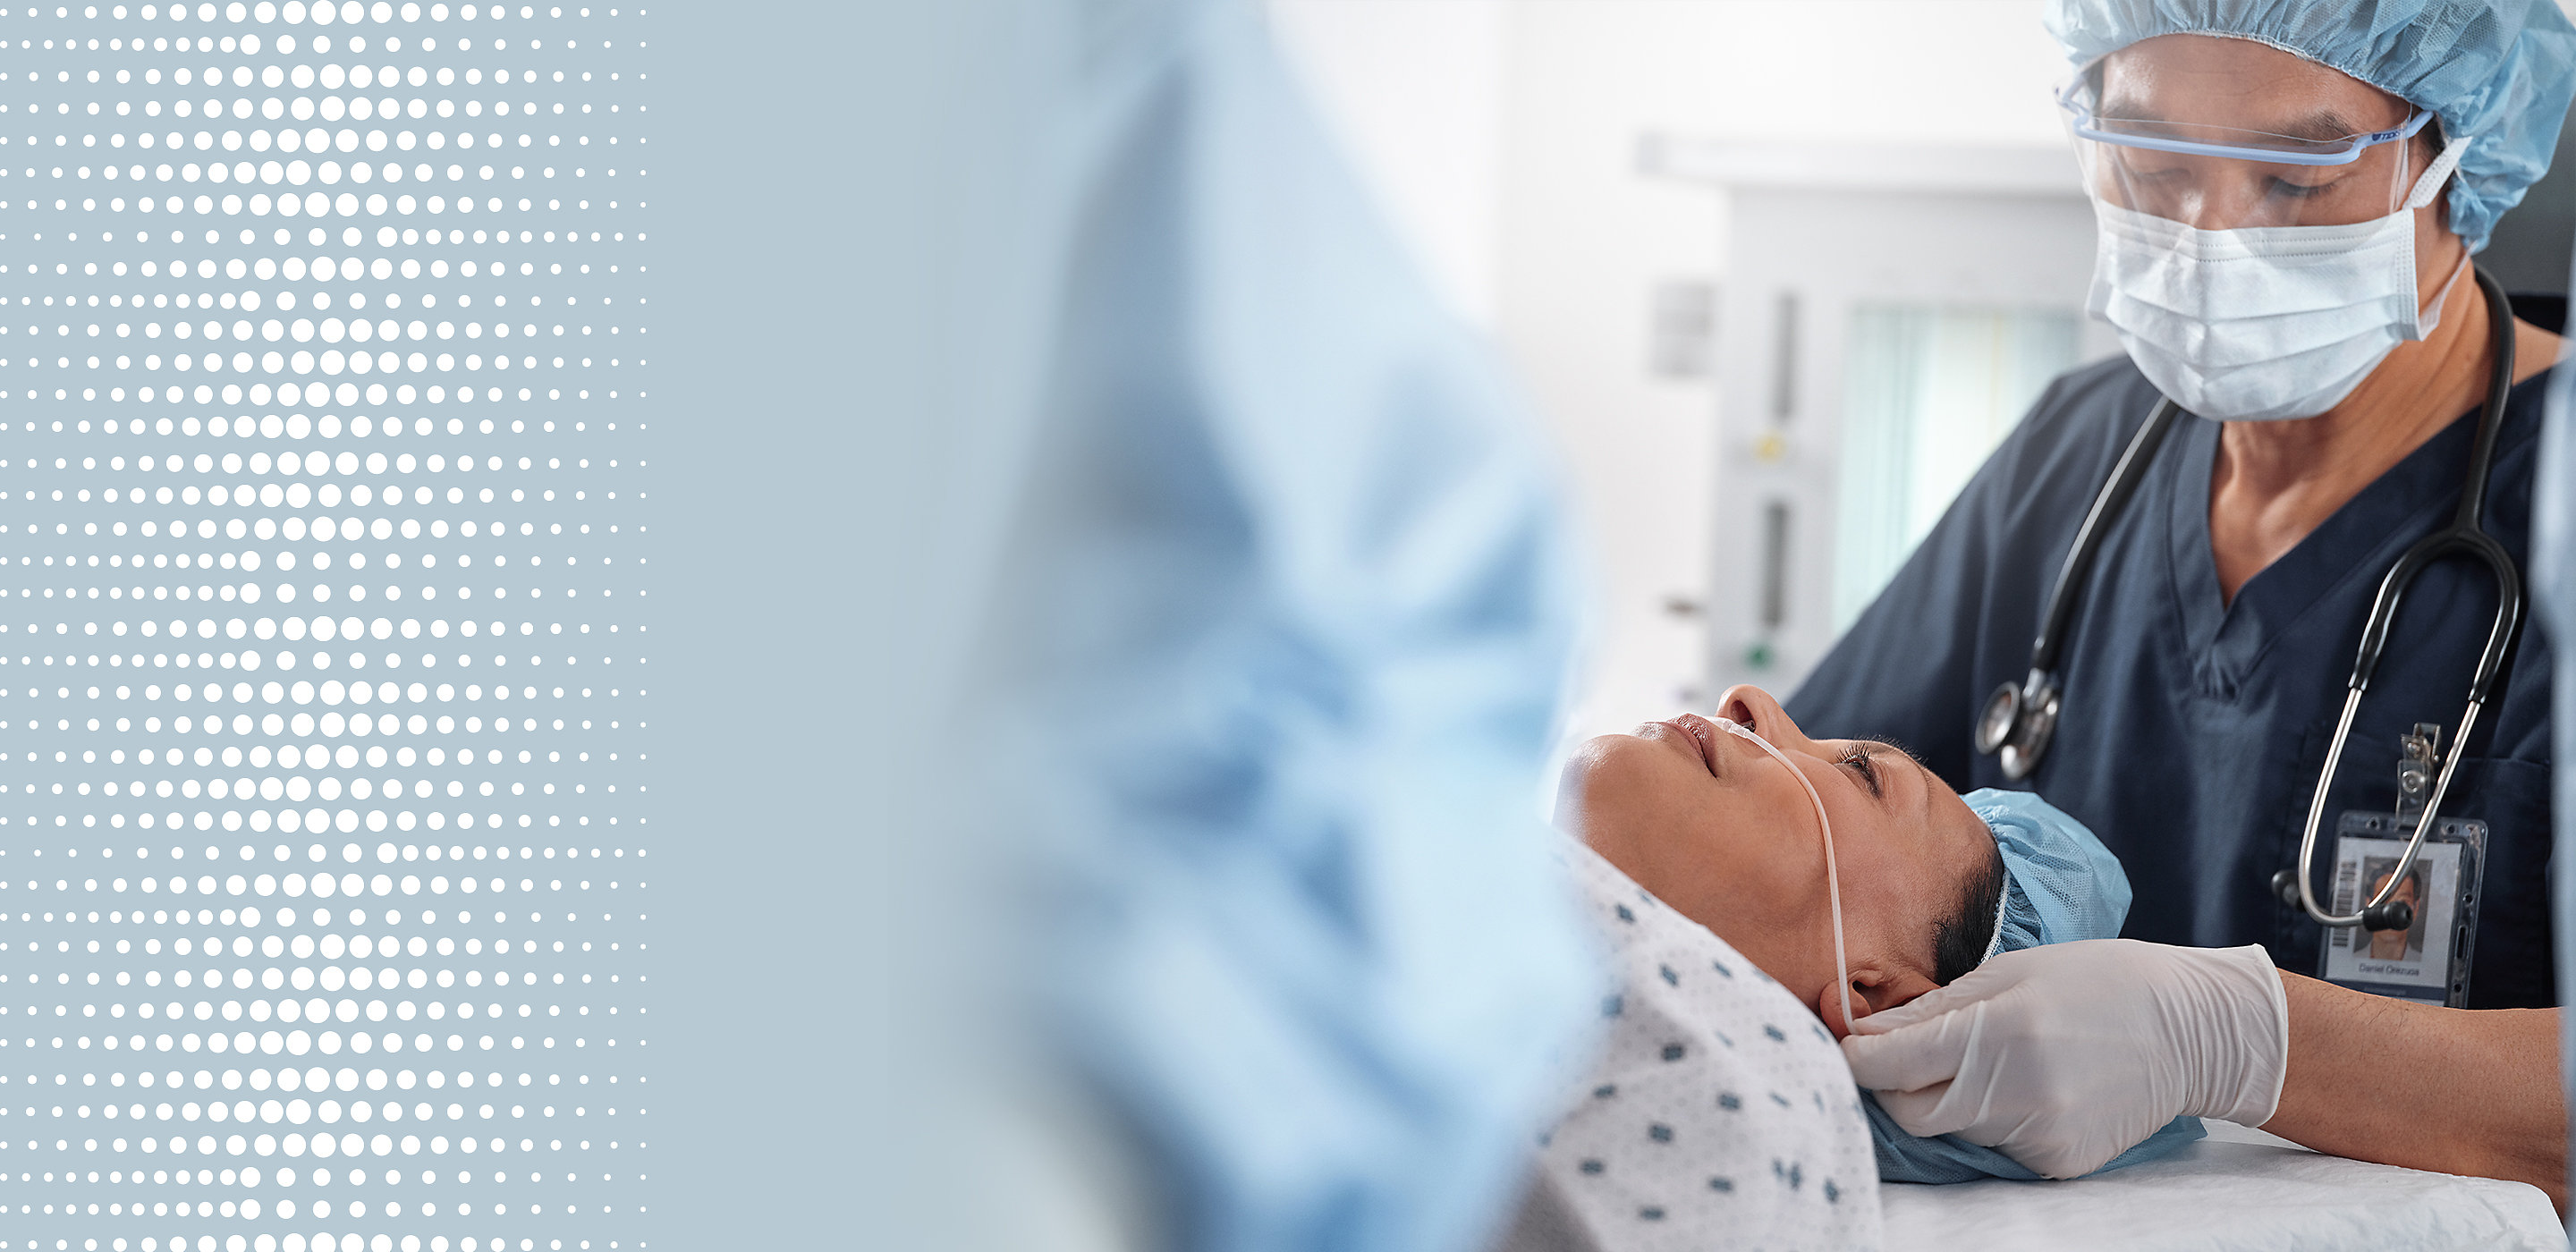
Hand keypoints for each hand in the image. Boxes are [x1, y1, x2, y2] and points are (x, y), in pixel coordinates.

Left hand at [1839, 939, 2288, 1177]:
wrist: (2192, 1029)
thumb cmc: (2095, 982)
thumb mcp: (2007, 973)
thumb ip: (1928, 1010)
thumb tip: (1858, 1033)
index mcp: (1997, 1034)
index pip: (1889, 1066)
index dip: (1855, 1058)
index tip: (1844, 1046)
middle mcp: (2016, 1094)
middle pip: (1910, 1113)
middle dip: (1892, 1088)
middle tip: (1904, 1056)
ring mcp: (2040, 1136)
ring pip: (1953, 1130)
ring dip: (1948, 1100)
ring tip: (1992, 1058)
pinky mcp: (2059, 1164)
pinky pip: (1997, 1148)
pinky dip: (1993, 1121)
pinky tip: (2029, 1086)